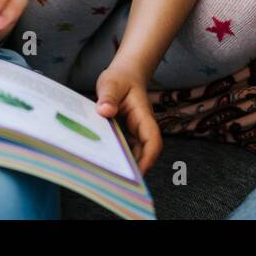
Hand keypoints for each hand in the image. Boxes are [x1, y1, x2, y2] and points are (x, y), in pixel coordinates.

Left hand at [94, 59, 162, 175]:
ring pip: (134, 153)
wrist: (126, 73)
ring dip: (125, 164)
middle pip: (144, 153)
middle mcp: (142, 127)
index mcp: (143, 116)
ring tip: (107, 175)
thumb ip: (108, 96)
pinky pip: (124, 148)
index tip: (137, 172)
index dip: (148, 158)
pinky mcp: (127, 134)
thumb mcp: (111, 83)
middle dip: (134, 168)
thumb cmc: (121, 78)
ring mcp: (135, 132)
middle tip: (117, 181)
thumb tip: (105, 111)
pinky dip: (117, 155)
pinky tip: (102, 161)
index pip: (152, 141)